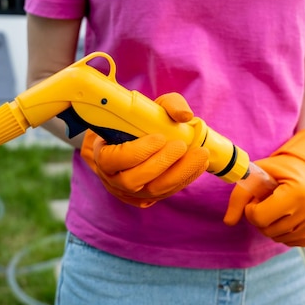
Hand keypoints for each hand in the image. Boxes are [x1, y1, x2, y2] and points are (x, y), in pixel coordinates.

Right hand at [80, 92, 208, 207]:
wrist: (132, 142)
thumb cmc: (136, 124)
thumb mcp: (148, 107)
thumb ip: (167, 105)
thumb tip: (184, 116)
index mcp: (104, 156)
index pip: (115, 159)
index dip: (137, 151)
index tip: (160, 137)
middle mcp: (114, 179)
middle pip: (134, 180)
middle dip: (161, 163)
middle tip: (181, 145)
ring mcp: (131, 193)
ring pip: (154, 190)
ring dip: (180, 173)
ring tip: (200, 155)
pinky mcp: (147, 199)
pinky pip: (167, 193)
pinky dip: (186, 178)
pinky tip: (200, 164)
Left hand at [224, 129, 304, 246]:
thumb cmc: (282, 170)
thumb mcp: (259, 174)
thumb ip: (239, 196)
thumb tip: (228, 222)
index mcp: (297, 192)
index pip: (259, 218)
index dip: (251, 209)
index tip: (257, 199)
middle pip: (268, 230)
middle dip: (260, 218)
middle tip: (268, 201)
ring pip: (279, 238)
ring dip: (271, 225)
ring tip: (279, 206)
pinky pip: (292, 242)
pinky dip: (284, 232)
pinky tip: (289, 215)